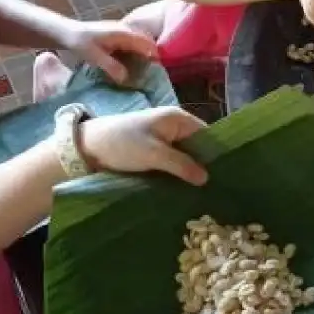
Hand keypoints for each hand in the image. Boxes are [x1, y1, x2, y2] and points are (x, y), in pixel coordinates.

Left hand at [66, 19, 158, 84]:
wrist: (67, 32)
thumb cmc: (79, 42)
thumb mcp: (94, 56)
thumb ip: (111, 67)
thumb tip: (126, 79)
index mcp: (123, 33)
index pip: (147, 44)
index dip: (155, 57)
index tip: (158, 72)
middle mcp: (126, 31)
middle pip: (147, 42)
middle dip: (152, 56)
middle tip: (153, 75)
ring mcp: (122, 33)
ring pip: (140, 44)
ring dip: (144, 56)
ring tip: (144, 73)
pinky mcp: (118, 38)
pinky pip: (133, 46)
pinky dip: (136, 55)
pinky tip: (132, 67)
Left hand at [79, 108, 207, 184]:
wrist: (87, 148)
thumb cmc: (122, 144)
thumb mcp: (154, 154)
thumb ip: (182, 164)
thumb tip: (207, 178)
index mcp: (178, 119)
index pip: (208, 135)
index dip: (216, 154)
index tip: (225, 176)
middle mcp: (174, 127)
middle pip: (198, 147)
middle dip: (204, 166)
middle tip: (215, 190)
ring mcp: (163, 140)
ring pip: (185, 158)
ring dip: (190, 173)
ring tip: (202, 194)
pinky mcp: (152, 153)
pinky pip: (172, 163)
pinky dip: (177, 174)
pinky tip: (184, 190)